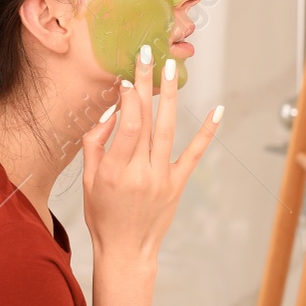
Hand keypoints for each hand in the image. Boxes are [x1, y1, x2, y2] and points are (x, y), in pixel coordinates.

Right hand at [80, 48, 221, 266]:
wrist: (126, 251)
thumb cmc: (103, 214)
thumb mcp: (88, 180)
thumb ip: (95, 144)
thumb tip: (111, 111)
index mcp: (113, 171)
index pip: (127, 126)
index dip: (129, 99)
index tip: (128, 78)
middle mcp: (139, 173)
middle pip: (147, 120)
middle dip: (147, 83)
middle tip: (147, 54)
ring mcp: (162, 179)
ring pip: (168, 130)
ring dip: (170, 95)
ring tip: (172, 68)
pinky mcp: (178, 184)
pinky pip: (194, 154)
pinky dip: (207, 131)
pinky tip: (217, 109)